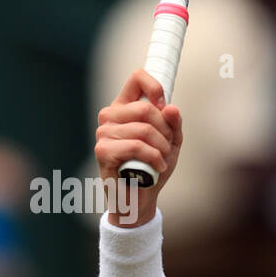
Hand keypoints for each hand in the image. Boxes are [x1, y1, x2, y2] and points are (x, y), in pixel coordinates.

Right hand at [95, 70, 182, 224]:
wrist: (140, 198)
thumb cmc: (152, 168)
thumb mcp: (170, 142)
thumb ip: (173, 123)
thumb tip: (171, 108)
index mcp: (124, 107)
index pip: (137, 78)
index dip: (155, 88)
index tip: (165, 107)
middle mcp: (110, 116)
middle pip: (146, 109)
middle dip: (166, 131)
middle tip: (167, 147)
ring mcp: (104, 132)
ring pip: (144, 129)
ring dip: (162, 148)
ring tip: (162, 160)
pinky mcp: (103, 150)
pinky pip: (137, 146)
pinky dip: (154, 158)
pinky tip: (157, 168)